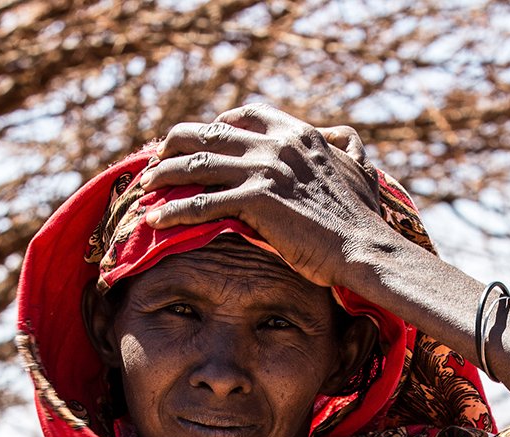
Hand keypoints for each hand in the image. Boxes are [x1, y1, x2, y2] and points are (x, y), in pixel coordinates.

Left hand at [138, 104, 388, 288]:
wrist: (364, 247)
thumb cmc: (361, 217)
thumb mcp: (359, 168)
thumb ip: (345, 147)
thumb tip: (342, 136)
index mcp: (296, 133)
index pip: (243, 115)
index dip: (216, 124)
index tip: (202, 138)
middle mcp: (275, 144)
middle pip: (208, 133)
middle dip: (176, 143)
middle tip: (158, 159)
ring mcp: (264, 169)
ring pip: (196, 164)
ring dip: (163, 174)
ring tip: (145, 187)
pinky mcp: (255, 200)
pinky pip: (201, 202)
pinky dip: (173, 210)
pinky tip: (154, 220)